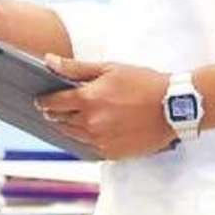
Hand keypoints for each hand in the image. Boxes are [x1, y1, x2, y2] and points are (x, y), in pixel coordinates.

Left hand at [35, 56, 175, 159]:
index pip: (54, 103)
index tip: (41, 100)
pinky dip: (87, 138)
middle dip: (55, 114)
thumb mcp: (109, 68)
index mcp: (88, 100)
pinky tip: (93, 129)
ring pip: (73, 136)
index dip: (45, 101)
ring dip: (69, 127)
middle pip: (61, 121)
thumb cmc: (143, 83)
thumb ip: (76, 67)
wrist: (173, 107)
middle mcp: (91, 124)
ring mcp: (101, 141)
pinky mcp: (112, 154)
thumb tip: (48, 60)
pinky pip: (90, 148)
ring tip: (73, 118)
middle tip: (54, 108)